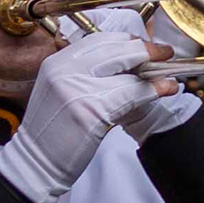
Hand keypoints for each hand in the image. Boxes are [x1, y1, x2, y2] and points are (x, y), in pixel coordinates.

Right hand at [0, 31, 159, 202]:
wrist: (35, 163)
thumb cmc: (51, 133)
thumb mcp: (60, 92)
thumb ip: (83, 74)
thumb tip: (122, 64)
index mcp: (57, 62)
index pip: (98, 39)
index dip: (126, 40)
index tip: (143, 45)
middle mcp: (65, 70)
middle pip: (115, 48)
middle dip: (145, 49)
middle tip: (164, 53)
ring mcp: (78, 88)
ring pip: (127, 70)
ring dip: (154, 72)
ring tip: (169, 77)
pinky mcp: (92, 110)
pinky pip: (131, 93)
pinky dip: (153, 91)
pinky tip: (165, 90)